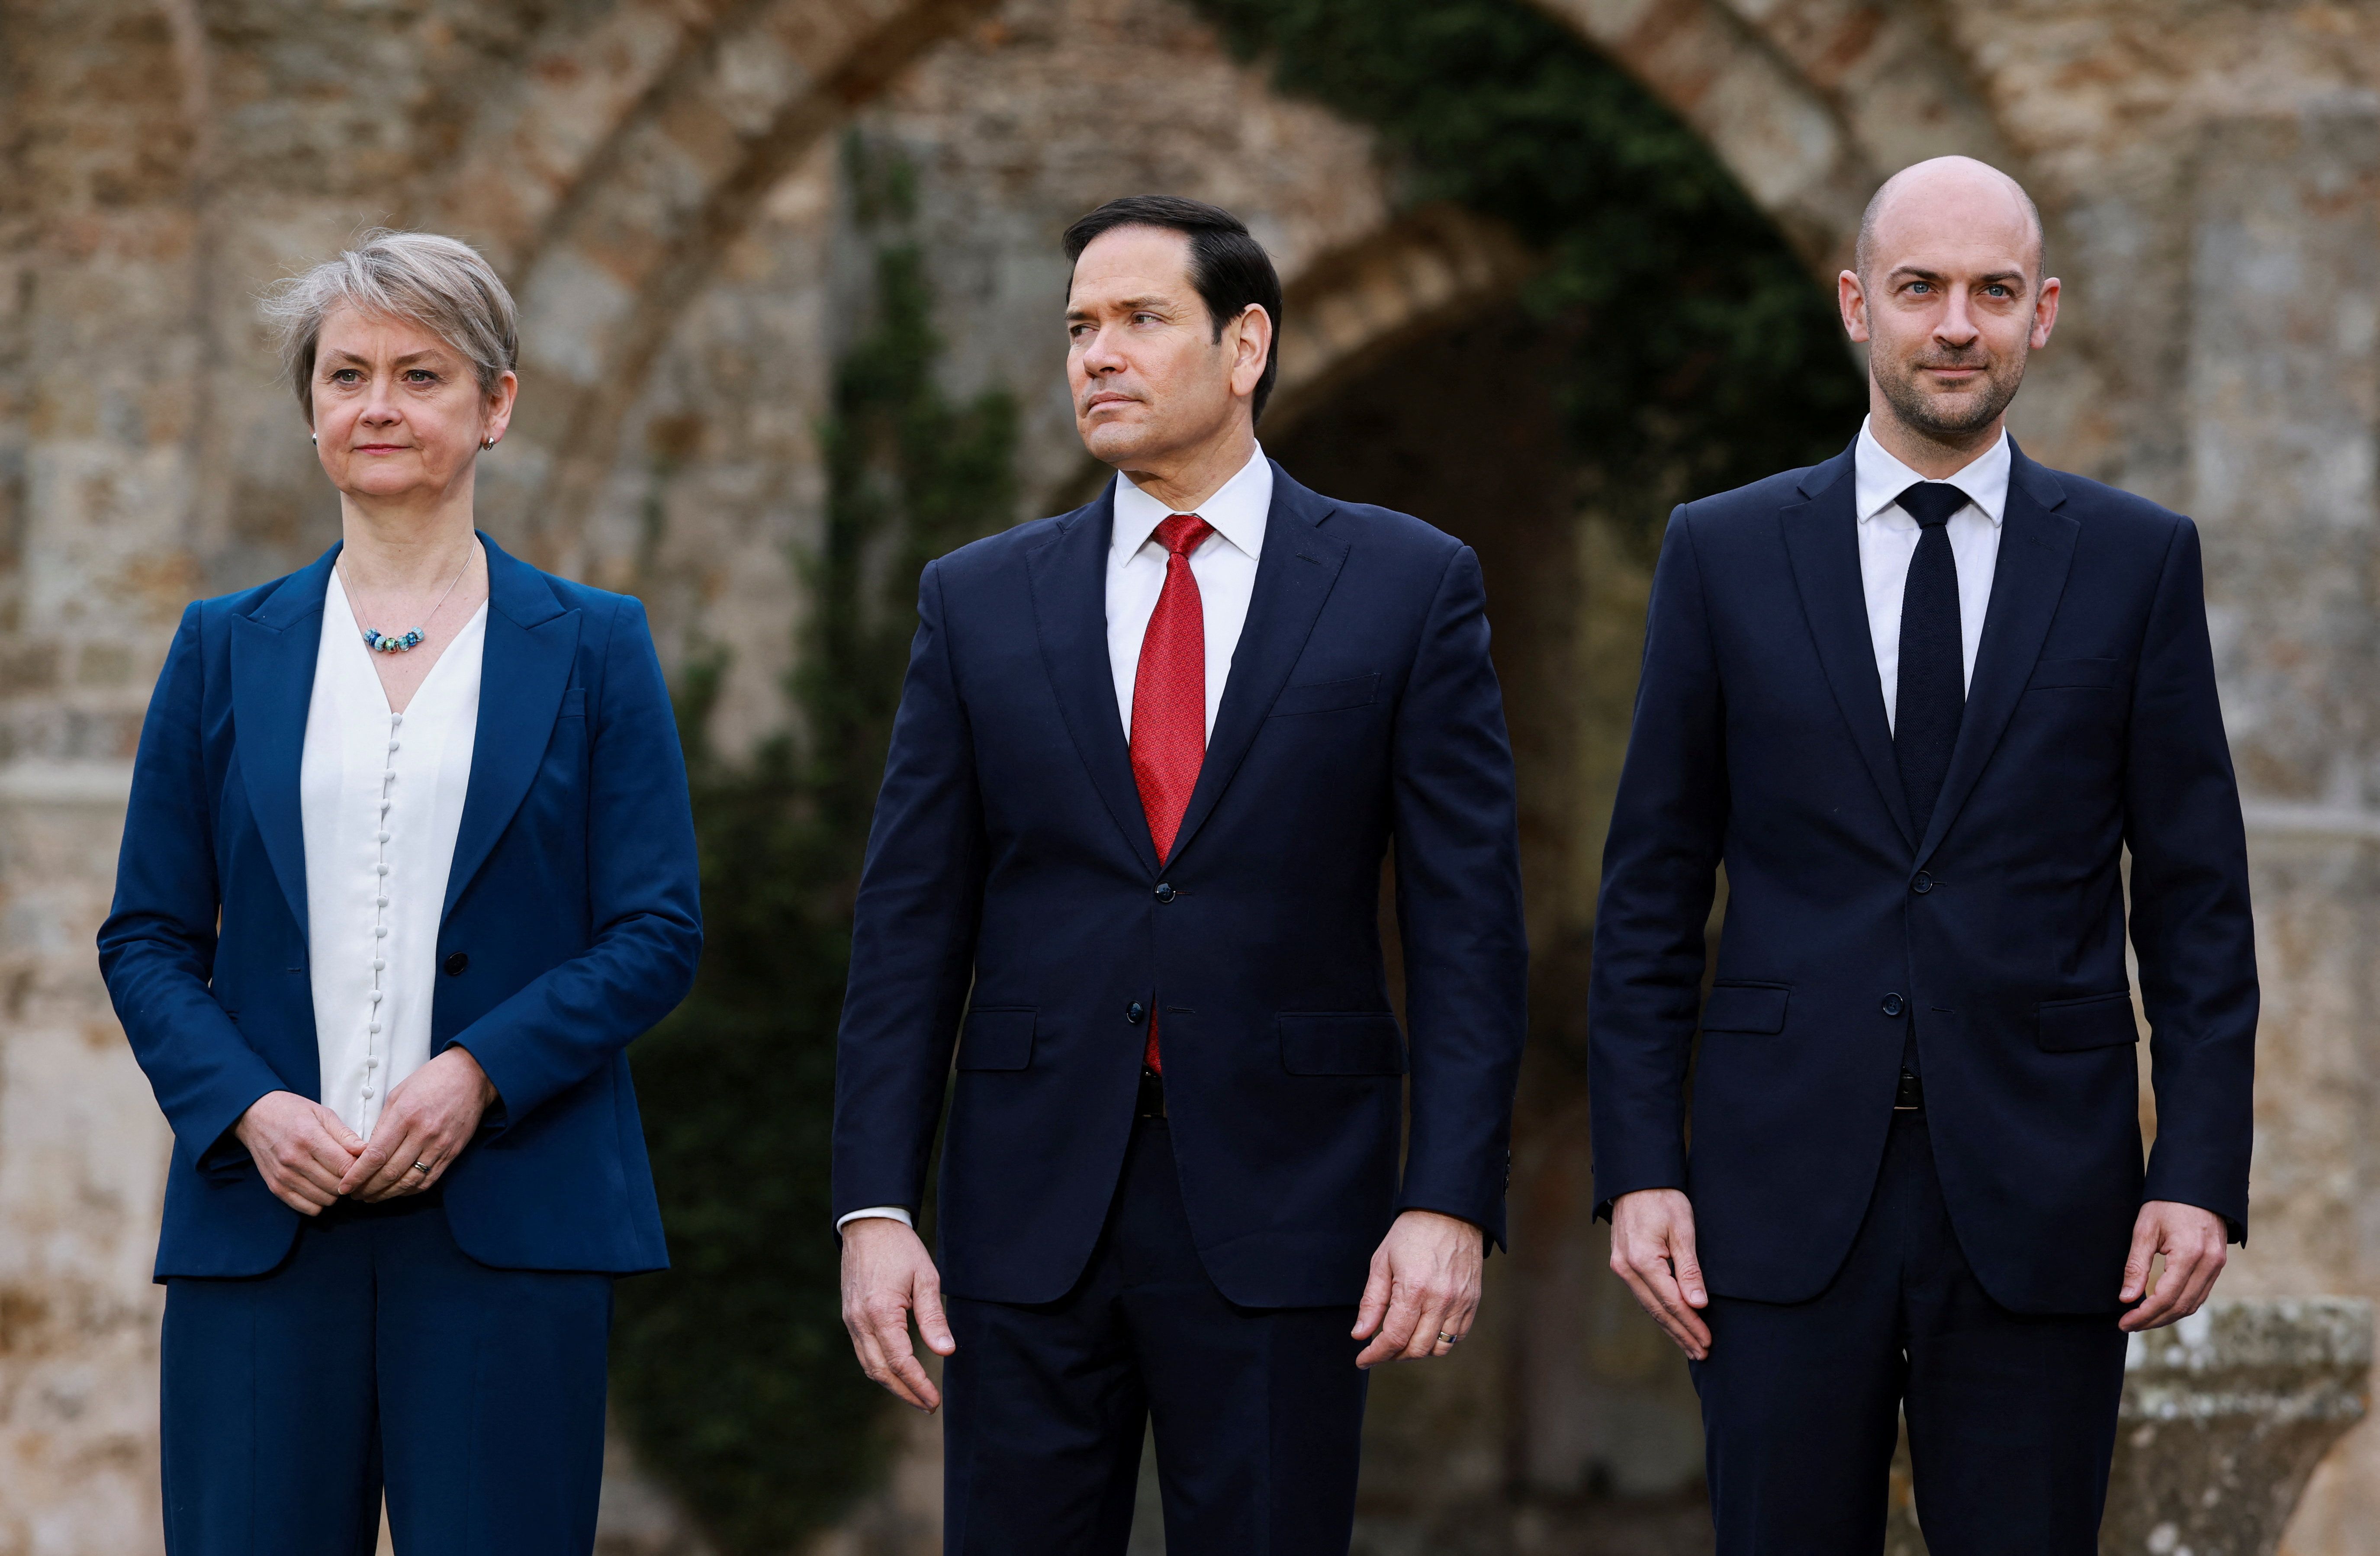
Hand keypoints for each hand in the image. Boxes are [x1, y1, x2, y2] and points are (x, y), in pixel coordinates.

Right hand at [234, 1091, 364, 1214]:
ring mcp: (283, 1176)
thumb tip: (367, 1151)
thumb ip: (345, 1135)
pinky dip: (318, 1202)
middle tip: (348, 1171)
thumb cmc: (292, 1112)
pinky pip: (305, 1207)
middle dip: (349, 1181)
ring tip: (333, 1177)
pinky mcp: (275, 1187)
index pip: (344, 1166)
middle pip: (336, 1186)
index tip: (362, 1163)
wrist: (254, 1115)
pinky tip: (320, 1187)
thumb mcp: (323, 1114)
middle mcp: (294, 1159)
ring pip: (323, 1199)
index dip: (359, 1168)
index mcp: (309, 1138)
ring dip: (334, 1192)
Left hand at [339, 1047, 496, 1201]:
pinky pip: (429, 1180)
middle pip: (390, 1173)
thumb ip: (383, 1124)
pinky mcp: (453, 1152)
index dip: (358, 1175)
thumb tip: (368, 1152)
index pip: (376, 1155)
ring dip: (387, 1194)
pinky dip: (410, 1190)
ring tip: (372, 1197)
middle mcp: (424, 1133)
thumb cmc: (431, 1080)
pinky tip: (397, 1191)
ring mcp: (440, 1145)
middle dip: (368, 1188)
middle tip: (354, 1194)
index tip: (344, 1186)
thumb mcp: (398, 1094)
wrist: (471, 1076)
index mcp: (406, 1115)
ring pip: (409, 1181)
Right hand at [840, 1217, 955, 1411]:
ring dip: (892, 1384)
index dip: (918, 1384)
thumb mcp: (925, 1278)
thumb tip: (946, 1352)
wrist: (869, 1226)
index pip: (900, 1361)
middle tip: (928, 1405)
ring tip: (916, 1396)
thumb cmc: (901, 1249)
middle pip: (881, 1371)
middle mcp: (860, 1321)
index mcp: (880, 1312)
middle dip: (905, 1392)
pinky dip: (881, 1368)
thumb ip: (933, 1318)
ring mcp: (851, 1320)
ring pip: (869, 1365)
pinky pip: (864, 1352)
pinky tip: (898, 1373)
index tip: (934, 1400)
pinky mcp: (850, 1317)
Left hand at [1353, 1209, 1483, 1367]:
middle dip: (1393, 1356)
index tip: (1362, 1359)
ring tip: (1402, 1341)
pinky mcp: (1472, 1301)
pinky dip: (1439, 1342)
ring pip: (1438, 1348)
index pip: (1394, 1338)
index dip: (1375, 1355)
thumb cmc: (1411, 1234)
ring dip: (1416, 1351)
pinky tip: (1424, 1331)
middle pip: (1416, 1349)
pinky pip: (1457, 1336)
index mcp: (1414, 1289)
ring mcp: (1460, 1302)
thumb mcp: (1382, 1262)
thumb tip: (1360, 1335)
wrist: (1449, 1212)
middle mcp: (1441, 1300)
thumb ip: (1372, 1302)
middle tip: (1379, 1350)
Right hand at [1610, 1188, 1711, 1359]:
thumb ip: (1689, 1269)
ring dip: (1670, 1327)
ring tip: (1690, 1345)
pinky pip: (1643, 1295)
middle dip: (1681, 1333)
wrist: (1635, 1178)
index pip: (1672, 1302)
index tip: (1707, 1342)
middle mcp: (1626, 1268)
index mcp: (1641, 1260)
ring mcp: (1620, 1267)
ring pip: (1648, 1306)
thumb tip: (1698, 1304)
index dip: (1691, 1325)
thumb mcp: (1683, 1229)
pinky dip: (1659, 1311)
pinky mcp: (1622, 1263)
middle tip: (1701, 1353)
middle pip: (1658, 1310)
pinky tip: (1671, 1322)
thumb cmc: (1663, 1198)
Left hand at [2118, 1200, 2228, 1331]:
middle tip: (2129, 1325)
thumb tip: (2126, 1298)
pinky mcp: (2218, 1264)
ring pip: (2193, 1304)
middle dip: (2154, 1320)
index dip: (2143, 1315)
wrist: (2197, 1185)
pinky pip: (2200, 1293)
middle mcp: (2209, 1264)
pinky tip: (2161, 1306)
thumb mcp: (2144, 1230)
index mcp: (2190, 1255)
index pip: (2165, 1298)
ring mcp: (2217, 1265)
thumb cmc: (2167, 1203)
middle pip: (2181, 1307)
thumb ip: (2136, 1266)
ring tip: (2142, 1319)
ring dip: (2167, 1316)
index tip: (2124, 1322)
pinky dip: (2180, 1304)